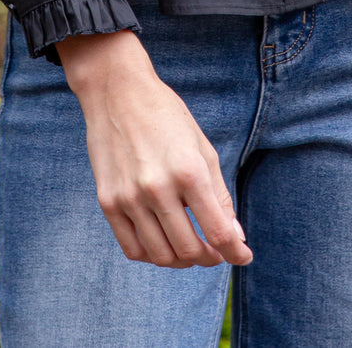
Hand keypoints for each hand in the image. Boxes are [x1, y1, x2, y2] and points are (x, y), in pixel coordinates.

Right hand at [57, 30, 252, 269]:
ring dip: (182, 260)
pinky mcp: (108, 202)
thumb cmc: (166, 116)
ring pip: (161, 256)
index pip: (218, 232)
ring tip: (190, 246)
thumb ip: (219, 194)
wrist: (117, 92)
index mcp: (189, 170)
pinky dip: (152, 255)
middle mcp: (158, 188)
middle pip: (190, 250)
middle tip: (215, 250)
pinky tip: (162, 241)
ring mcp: (129, 198)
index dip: (235, 252)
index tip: (243, 256)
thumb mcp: (203, 148)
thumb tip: (235, 235)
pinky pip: (132, 249)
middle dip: (209, 257)